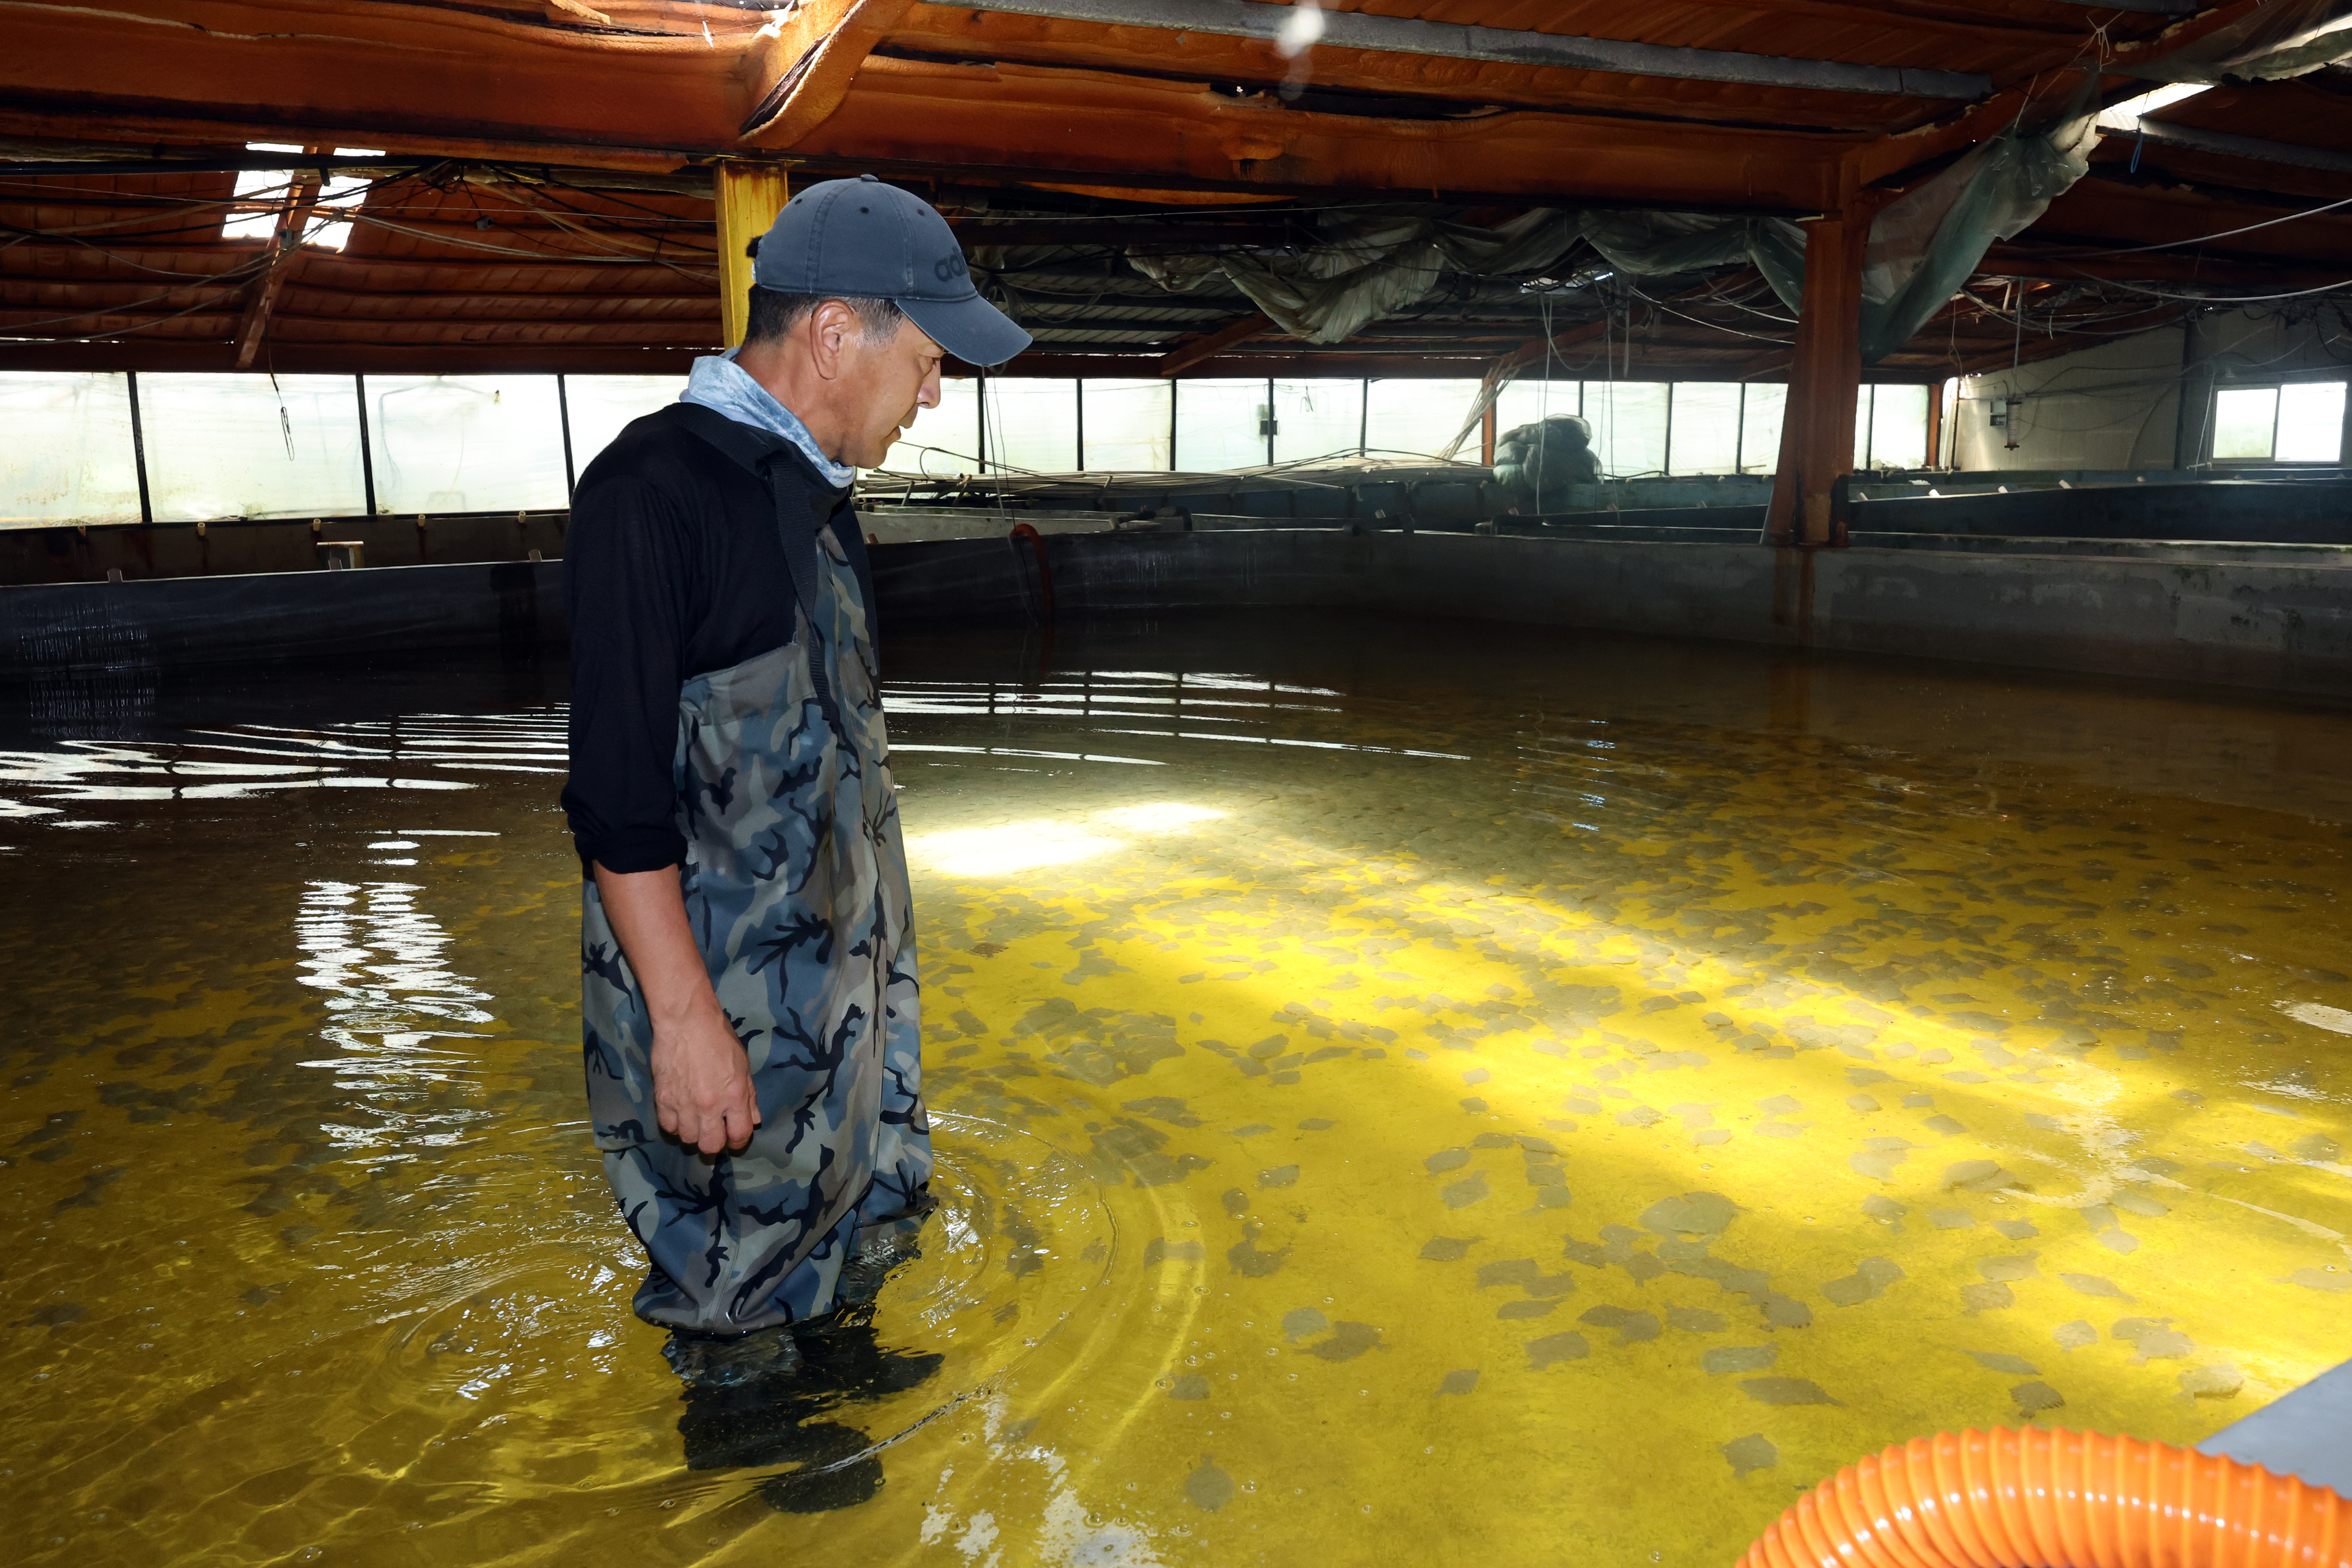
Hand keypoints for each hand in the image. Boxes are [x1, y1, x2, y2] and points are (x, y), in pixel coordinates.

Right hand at [649, 1002, 761, 1155]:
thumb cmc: (719, 1037)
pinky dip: (675, 1125)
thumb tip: (753, 1120)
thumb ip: (749, 1096)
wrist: (685, 1021)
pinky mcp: (663, 1099)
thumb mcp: (743, 1065)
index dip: (739, 1143)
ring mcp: (684, 1104)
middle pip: (711, 1146)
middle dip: (715, 1144)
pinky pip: (668, 1127)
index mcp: (734, 1096)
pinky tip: (679, 1115)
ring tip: (695, 1121)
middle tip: (714, 1133)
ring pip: (688, 1139)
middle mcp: (710, 1106)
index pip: (739, 1135)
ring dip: (694, 1134)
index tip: (735, 1139)